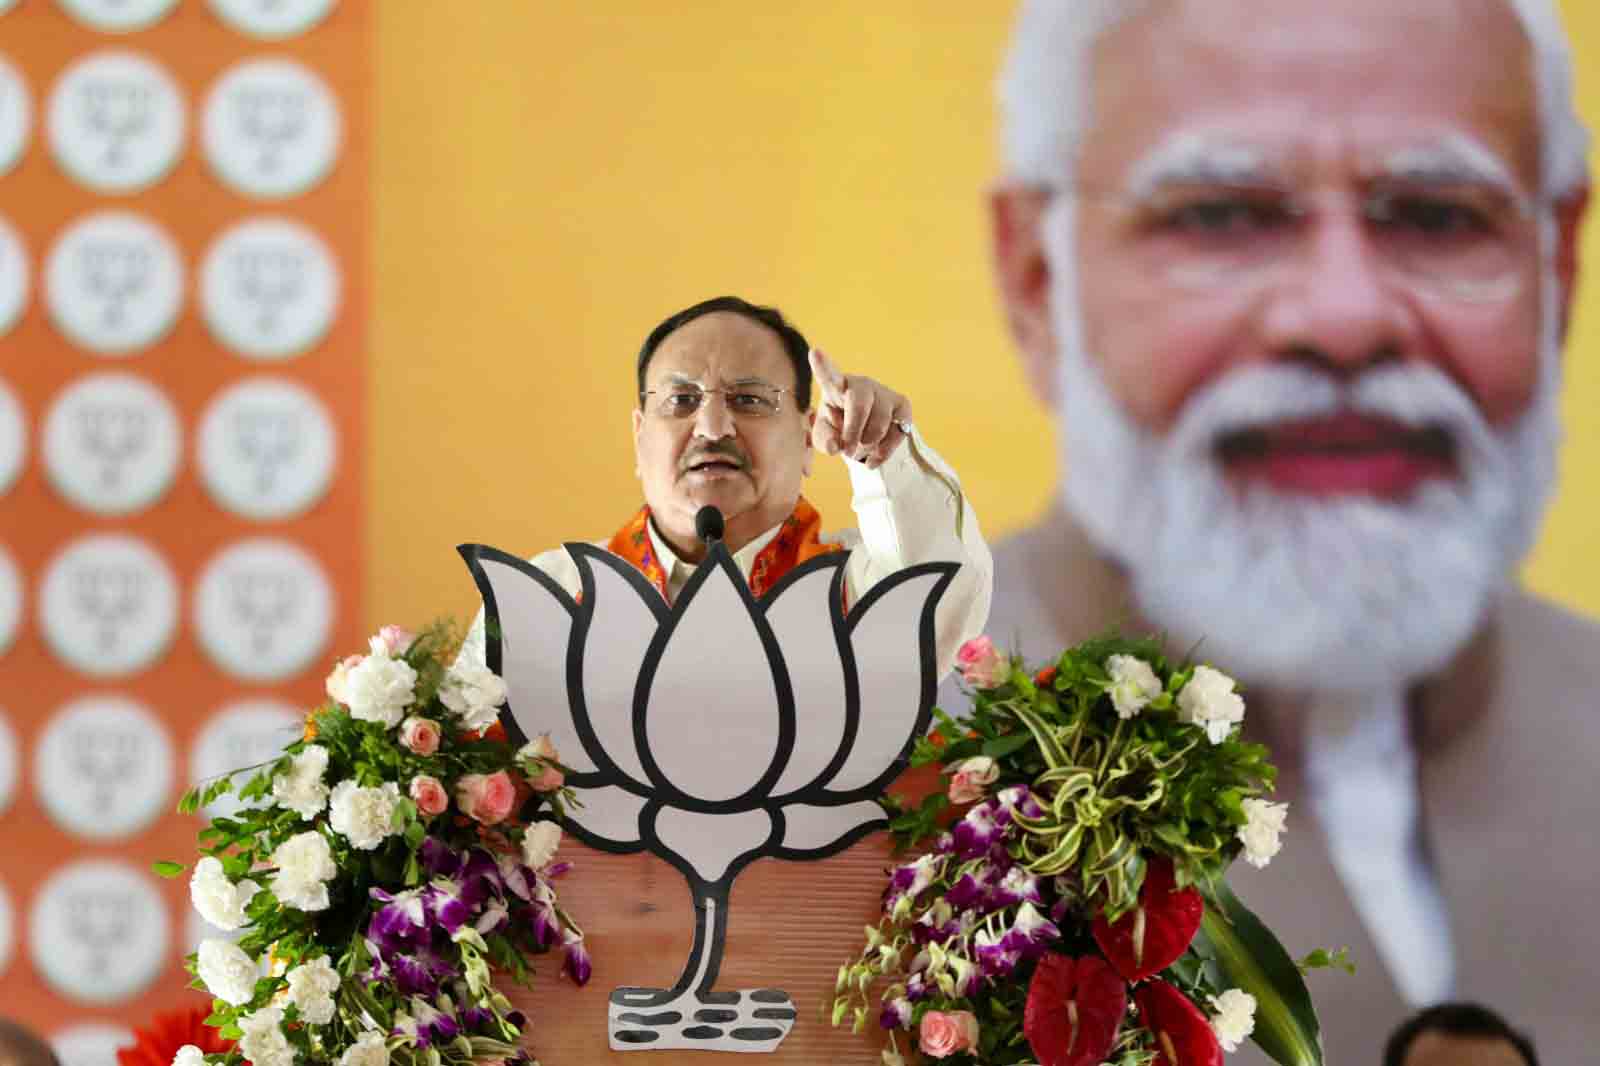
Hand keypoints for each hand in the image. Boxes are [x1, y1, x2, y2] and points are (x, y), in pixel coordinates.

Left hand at [808, 347, 912, 469]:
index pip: (828, 375)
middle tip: (848, 452)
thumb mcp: (825, 436)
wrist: (866, 431)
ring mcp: (884, 392)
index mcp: (836, 386)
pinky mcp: (902, 405)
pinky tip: (873, 459)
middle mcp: (861, 384)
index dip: (822, 365)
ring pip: (879, 424)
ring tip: (860, 450)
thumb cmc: (839, 428)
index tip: (815, 353)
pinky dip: (883, 452)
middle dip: (853, 432)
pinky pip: (897, 432)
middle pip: (859, 405)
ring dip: (868, 444)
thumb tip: (836, 446)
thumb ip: (825, 441)